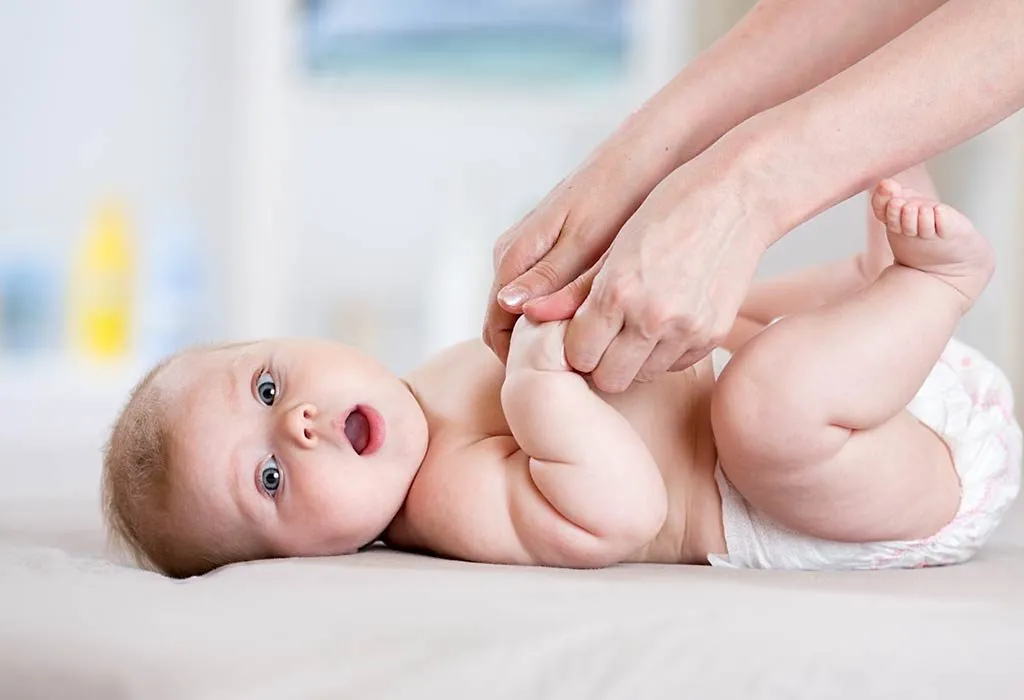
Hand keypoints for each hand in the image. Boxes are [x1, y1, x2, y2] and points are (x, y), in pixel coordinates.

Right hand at [483, 115, 685, 364]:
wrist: (653, 150)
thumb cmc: (624, 192)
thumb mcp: (590, 241)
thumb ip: (552, 277)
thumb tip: (509, 307)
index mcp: (513, 255)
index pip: (496, 331)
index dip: (520, 364)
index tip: (556, 385)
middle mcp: (514, 254)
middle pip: (509, 326)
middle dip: (537, 354)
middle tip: (580, 377)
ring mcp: (532, 250)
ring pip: (529, 313)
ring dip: (552, 337)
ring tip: (593, 356)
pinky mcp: (553, 246)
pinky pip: (547, 295)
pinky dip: (565, 316)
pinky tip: (599, 326)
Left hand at [525, 165, 767, 392]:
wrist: (737, 198)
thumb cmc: (666, 211)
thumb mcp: (612, 246)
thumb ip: (572, 289)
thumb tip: (524, 312)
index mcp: (618, 291)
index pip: (578, 354)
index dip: (574, 347)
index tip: (577, 334)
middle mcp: (652, 317)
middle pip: (607, 377)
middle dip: (599, 362)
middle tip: (601, 339)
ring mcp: (687, 329)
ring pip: (641, 375)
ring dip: (631, 360)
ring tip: (631, 329)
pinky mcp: (713, 335)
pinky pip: (674, 365)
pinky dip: (663, 352)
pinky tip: (662, 324)